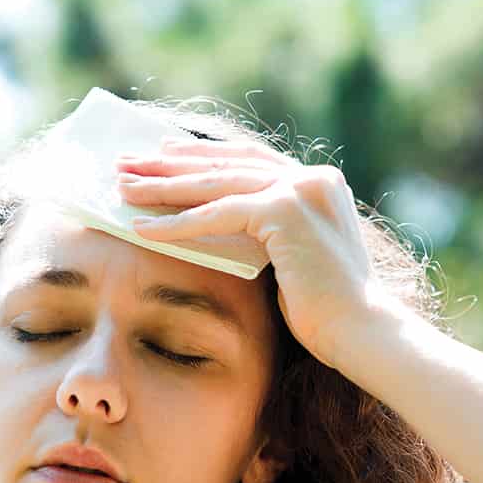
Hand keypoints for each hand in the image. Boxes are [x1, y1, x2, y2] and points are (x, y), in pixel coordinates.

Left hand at [114, 137, 415, 371]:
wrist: (361, 331)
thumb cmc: (328, 310)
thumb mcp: (295, 257)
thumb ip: (269, 232)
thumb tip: (226, 227)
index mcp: (318, 182)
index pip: (247, 160)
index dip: (201, 155)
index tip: (162, 152)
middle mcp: (311, 177)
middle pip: (226, 164)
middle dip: (171, 164)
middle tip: (126, 164)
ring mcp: (301, 189)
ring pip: (215, 184)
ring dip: (164, 187)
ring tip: (122, 189)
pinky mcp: (286, 210)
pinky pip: (217, 214)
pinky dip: (177, 223)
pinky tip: (142, 228)